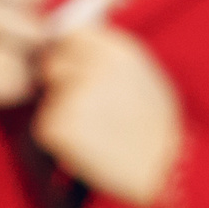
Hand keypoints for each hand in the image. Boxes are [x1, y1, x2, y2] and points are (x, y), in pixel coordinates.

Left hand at [34, 25, 183, 207]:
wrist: (164, 171)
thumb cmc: (158, 129)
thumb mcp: (144, 76)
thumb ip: (110, 58)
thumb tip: (76, 46)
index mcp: (116, 49)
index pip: (72, 36)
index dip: (71, 55)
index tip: (79, 74)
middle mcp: (91, 66)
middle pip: (53, 64)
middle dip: (60, 84)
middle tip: (86, 112)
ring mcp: (70, 94)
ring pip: (48, 98)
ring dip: (63, 115)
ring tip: (98, 134)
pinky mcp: (55, 124)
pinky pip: (44, 127)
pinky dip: (59, 140)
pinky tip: (90, 149)